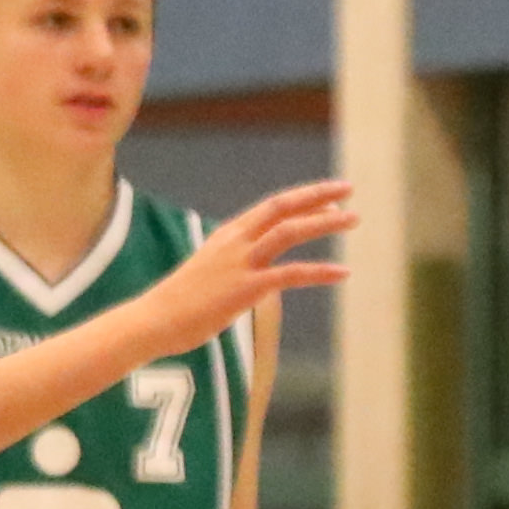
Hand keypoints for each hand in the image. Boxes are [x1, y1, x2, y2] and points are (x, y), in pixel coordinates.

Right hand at [149, 183, 354, 345]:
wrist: (154, 320)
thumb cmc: (184, 302)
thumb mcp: (213, 272)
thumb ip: (240, 266)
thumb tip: (265, 277)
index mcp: (229, 234)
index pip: (272, 206)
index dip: (304, 198)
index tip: (332, 196)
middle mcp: (236, 242)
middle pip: (282, 207)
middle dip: (317, 195)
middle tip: (349, 188)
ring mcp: (240, 263)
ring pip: (288, 232)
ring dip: (323, 223)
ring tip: (354, 219)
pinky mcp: (245, 288)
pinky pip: (290, 274)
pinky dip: (319, 272)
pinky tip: (344, 273)